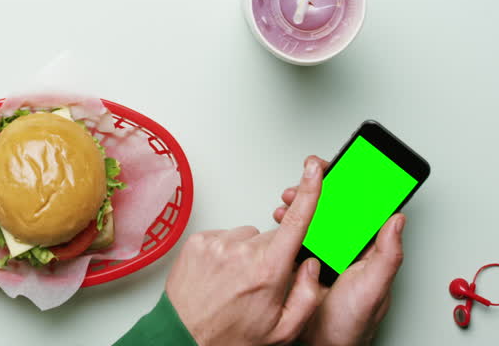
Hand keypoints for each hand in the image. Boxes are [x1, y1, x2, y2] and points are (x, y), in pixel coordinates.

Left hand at [165, 157, 325, 345]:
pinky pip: (223, 237)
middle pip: (271, 237)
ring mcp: (217, 243)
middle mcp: (242, 251)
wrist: (185, 337)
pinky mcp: (198, 240)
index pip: (295, 222)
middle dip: (270, 255)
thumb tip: (309, 265)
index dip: (309, 192)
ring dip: (245, 253)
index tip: (313, 170)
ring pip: (246, 236)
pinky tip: (219, 274)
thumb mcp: (282, 329)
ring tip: (234, 280)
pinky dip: (225, 252)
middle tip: (256, 283)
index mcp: (268, 269)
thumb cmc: (231, 336)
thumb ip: (307, 295)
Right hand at [272, 156, 405, 345]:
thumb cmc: (352, 325)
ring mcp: (323, 255)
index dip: (355, 186)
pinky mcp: (303, 262)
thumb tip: (398, 219)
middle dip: (321, 189)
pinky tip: (281, 221)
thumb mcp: (374, 288)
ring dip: (300, 205)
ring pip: (313, 220)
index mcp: (368, 250)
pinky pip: (294, 237)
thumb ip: (388, 254)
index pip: (364, 209)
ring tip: (290, 199)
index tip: (345, 167)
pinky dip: (286, 226)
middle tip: (310, 176)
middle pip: (335, 209)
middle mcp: (346, 249)